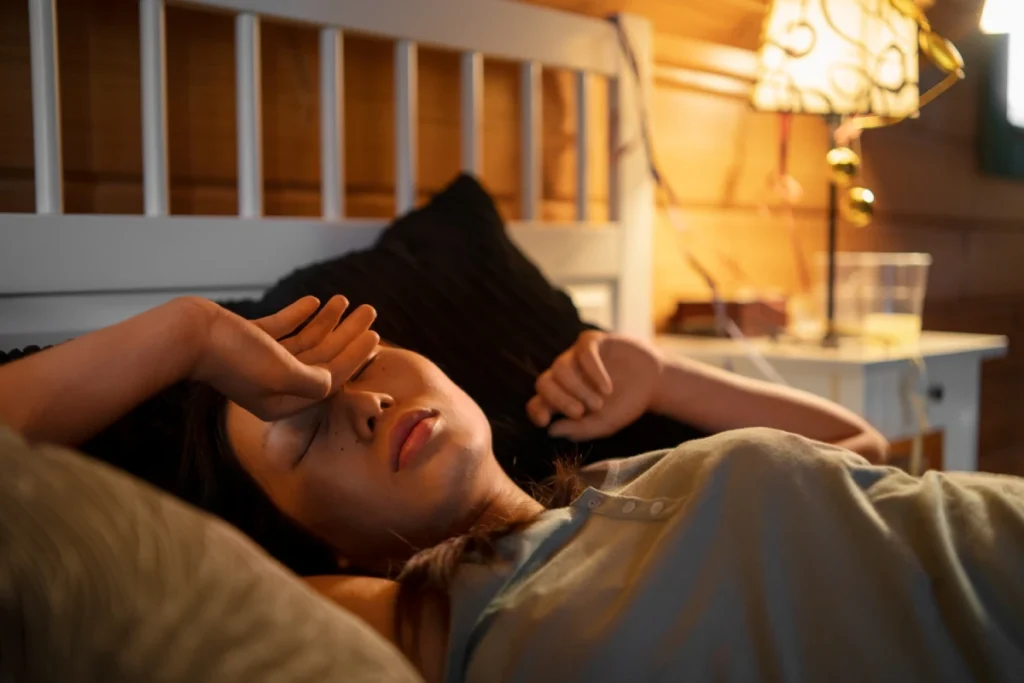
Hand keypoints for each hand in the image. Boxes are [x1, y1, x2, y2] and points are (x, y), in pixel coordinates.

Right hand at [187, 295, 378, 420]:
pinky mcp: (246, 341)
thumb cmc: (235, 357)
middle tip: (369, 309)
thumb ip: (314, 382)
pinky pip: (281, 329)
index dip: (355, 357)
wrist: (187, 335)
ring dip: (326, 321)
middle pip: (320, 358)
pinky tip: (314, 302)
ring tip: (344, 300)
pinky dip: (299, 315)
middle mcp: (272, 386)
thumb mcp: (282, 374)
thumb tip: (332, 380)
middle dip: (346, 334)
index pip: (329, 379)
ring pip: (303, 341)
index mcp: (282, 402)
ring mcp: (258, 362)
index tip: (374, 335)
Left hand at [526, 330, 663, 440]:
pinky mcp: (591, 342)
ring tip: (599, 403)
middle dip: (559, 400)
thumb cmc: (625, 404)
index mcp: (562, 396)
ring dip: (578, 388)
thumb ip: (579, 429)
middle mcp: (564, 375)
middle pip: (543, 383)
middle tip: (579, 413)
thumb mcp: (604, 423)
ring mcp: (575, 356)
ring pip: (560, 368)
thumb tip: (551, 431)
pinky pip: (583, 353)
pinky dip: (593, 372)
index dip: (536, 411)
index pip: (537, 402)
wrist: (654, 383)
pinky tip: (606, 388)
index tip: (545, 422)